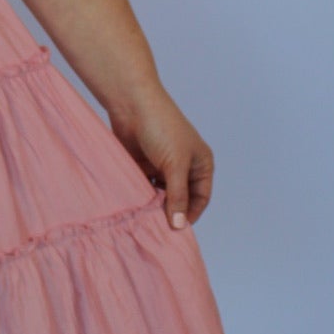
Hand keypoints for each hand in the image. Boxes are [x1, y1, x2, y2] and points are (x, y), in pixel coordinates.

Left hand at [106, 88, 214, 229]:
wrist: (132, 104)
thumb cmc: (161, 128)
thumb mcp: (175, 164)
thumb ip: (177, 196)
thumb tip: (179, 225)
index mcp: (201, 164)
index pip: (201, 197)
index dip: (191, 213)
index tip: (177, 229)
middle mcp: (184, 167)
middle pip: (180, 198)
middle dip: (171, 211)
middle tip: (159, 228)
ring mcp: (162, 167)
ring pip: (161, 195)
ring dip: (154, 205)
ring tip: (145, 218)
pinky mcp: (143, 166)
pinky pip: (144, 188)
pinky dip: (141, 197)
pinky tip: (134, 206)